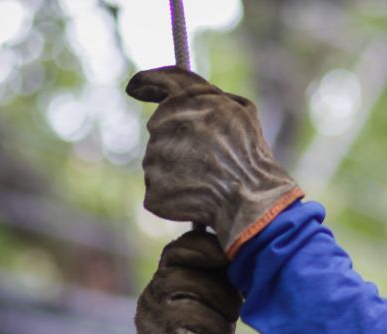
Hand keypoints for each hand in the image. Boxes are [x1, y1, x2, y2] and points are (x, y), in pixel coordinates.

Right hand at [122, 230, 243, 333]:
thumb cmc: (204, 328)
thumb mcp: (210, 295)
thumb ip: (220, 272)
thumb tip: (247, 252)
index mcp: (163, 277)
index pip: (179, 251)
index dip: (206, 249)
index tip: (228, 256)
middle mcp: (151, 298)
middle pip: (202, 286)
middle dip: (227, 301)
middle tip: (231, 314)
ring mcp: (152, 327)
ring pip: (208, 320)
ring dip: (224, 332)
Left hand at [126, 66, 303, 257]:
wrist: (252, 200)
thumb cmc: (253, 158)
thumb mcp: (244, 113)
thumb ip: (216, 98)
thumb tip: (203, 97)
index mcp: (189, 102)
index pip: (159, 81)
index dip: (145, 82)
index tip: (134, 88)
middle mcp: (165, 125)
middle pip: (160, 129)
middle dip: (177, 141)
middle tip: (204, 159)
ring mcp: (155, 159)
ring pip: (159, 161)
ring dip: (177, 168)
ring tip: (206, 179)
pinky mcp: (154, 189)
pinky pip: (159, 189)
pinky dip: (175, 194)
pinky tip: (197, 196)